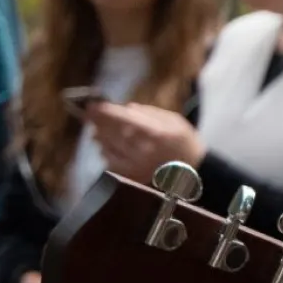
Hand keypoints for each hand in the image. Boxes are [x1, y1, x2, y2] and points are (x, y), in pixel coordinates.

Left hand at [81, 102, 204, 182]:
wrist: (193, 172)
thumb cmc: (184, 142)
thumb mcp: (173, 121)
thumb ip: (149, 113)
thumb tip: (126, 108)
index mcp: (156, 133)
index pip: (124, 120)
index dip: (106, 112)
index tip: (93, 105)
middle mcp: (144, 150)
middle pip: (113, 133)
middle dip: (98, 122)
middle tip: (88, 114)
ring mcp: (136, 165)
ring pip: (109, 148)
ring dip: (100, 136)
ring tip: (96, 129)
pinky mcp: (133, 176)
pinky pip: (111, 163)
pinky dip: (105, 153)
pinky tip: (105, 146)